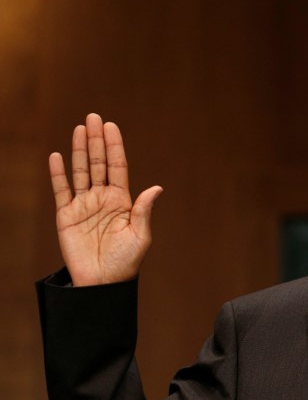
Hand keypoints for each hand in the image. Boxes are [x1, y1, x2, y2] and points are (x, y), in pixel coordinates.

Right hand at [49, 113, 162, 285]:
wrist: (102, 282)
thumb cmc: (126, 261)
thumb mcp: (140, 236)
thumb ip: (144, 211)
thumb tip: (157, 188)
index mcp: (122, 201)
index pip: (117, 167)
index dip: (114, 147)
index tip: (111, 127)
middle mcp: (102, 198)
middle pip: (98, 164)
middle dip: (96, 141)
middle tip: (93, 117)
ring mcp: (83, 205)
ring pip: (80, 171)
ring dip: (79, 150)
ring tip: (79, 129)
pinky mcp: (66, 216)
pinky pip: (61, 190)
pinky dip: (58, 174)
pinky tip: (58, 156)